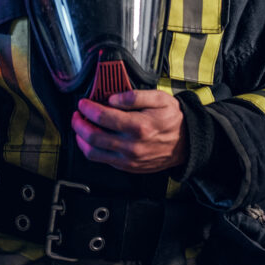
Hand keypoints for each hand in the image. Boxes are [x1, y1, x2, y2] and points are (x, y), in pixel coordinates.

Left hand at [71, 89, 188, 173]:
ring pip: (94, 153)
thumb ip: (134, 96)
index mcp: (139, 126)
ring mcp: (129, 159)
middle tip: (77, 115)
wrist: (187, 143)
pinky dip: (92, 150)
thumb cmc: (173, 119)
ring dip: (81, 139)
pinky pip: (103, 161)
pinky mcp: (128, 167)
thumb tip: (112, 99)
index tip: (83, 103)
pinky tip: (91, 140)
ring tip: (80, 128)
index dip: (88, 108)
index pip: (103, 117)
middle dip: (79, 124)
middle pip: (93, 136)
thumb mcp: (159, 98)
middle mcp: (132, 145)